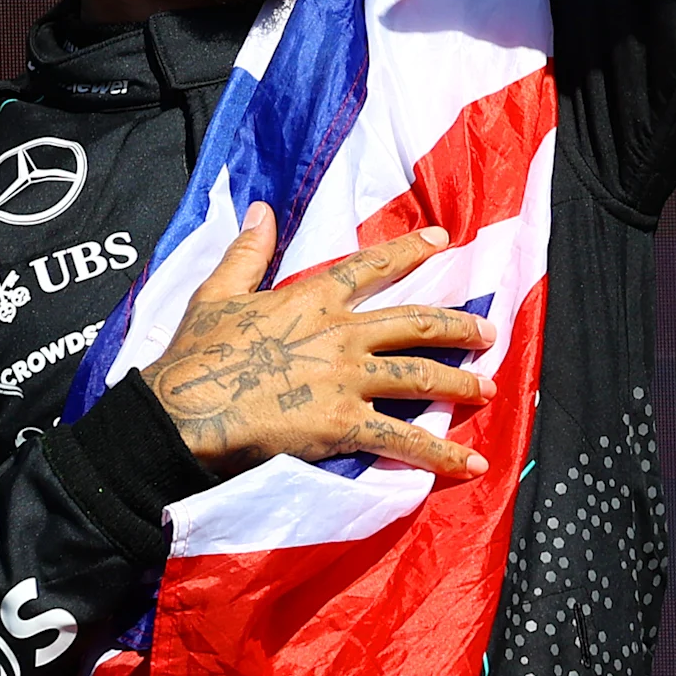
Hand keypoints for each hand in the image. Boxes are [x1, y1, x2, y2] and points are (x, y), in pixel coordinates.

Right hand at [142, 208, 492, 481]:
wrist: (186, 411)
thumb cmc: (197, 354)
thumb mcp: (218, 293)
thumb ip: (247, 252)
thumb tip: (262, 210)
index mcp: (312, 297)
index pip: (370, 266)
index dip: (408, 251)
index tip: (441, 241)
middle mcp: (341, 334)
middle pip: (414, 322)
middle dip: (457, 326)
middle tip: (488, 330)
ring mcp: (347, 379)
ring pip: (420, 375)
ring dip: (460, 382)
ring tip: (489, 388)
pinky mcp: (345, 425)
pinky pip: (402, 439)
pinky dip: (440, 454)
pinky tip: (469, 465)